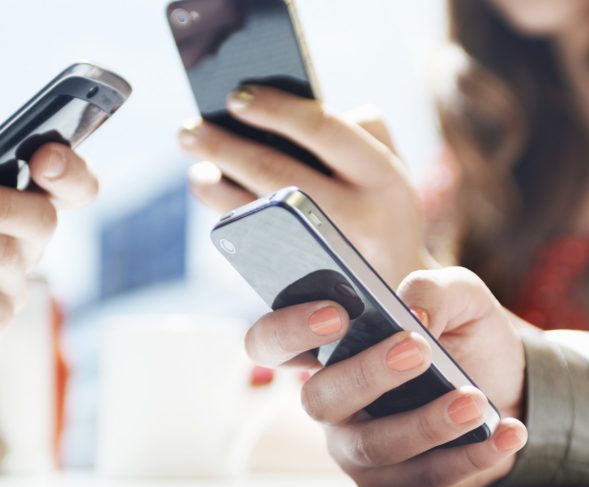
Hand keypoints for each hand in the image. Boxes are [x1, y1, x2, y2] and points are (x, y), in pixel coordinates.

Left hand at [177, 86, 429, 284]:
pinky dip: (225, 213)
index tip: (235, 95)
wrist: (400, 290)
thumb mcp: (389, 166)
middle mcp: (359, 214)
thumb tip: (294, 106)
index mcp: (383, 174)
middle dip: (222, 145)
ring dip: (213, 182)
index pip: (322, 127)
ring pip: (255, 209)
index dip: (274, 108)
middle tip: (189, 128)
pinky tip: (212, 192)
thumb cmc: (382, 210)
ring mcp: (329, 253)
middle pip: (274, 169)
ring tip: (197, 163)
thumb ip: (361, 128)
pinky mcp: (304, 280)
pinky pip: (252, 242)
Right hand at [243, 267, 528, 486]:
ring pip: (375, 446)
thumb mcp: (460, 296)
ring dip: (426, 423)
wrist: (515, 386)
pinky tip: (506, 431)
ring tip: (473, 400)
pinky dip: (472, 455)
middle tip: (417, 349)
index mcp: (330, 348)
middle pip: (320, 398)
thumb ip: (433, 289)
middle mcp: (334, 402)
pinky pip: (427, 480)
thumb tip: (413, 314)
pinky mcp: (400, 486)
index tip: (334, 314)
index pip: (273, 340)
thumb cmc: (467, 336)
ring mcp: (361, 449)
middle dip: (366, 374)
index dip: (289, 329)